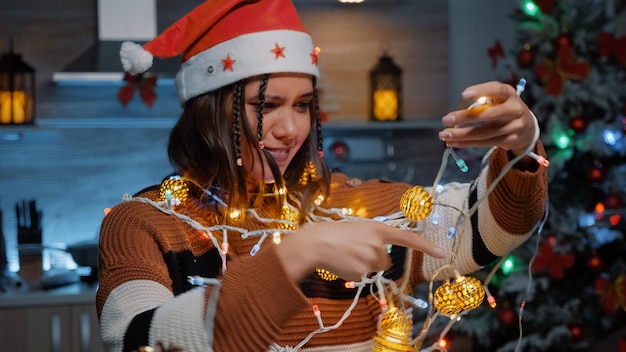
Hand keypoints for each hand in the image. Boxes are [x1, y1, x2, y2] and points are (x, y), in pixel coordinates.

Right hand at [276, 221, 445, 281]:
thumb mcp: (360, 229)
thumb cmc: (336, 233)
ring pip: (374, 269)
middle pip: (385, 260)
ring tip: (346, 255)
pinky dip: (353, 273)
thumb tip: (381, 258)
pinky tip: (342, 263)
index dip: (426, 246)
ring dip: (362, 265)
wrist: (316, 242)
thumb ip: (375, 239)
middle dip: (373, 258)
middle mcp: (378, 244)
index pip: (408, 237)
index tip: (442, 253)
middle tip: (354, 250)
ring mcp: (370, 258)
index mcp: (378, 229)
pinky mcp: (361, 272)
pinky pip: (362, 277)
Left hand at [438, 81, 536, 155]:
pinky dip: (466, 143)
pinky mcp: (510, 141)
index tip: (463, 95)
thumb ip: (482, 103)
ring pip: (484, 132)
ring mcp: (514, 126)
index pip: (496, 89)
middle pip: (489, 114)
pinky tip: (453, 142)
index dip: (481, 91)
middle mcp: (514, 109)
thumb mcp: (498, 100)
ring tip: (444, 134)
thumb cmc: (504, 109)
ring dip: (461, 134)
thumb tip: (456, 116)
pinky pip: (484, 143)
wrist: (527, 128)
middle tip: (446, 119)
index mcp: (509, 94)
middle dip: (465, 117)